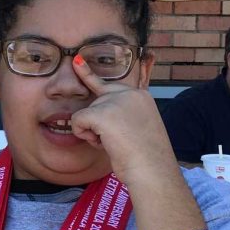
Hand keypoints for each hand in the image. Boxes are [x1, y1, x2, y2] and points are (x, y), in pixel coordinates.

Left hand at [69, 55, 178, 186]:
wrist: (152, 169)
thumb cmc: (145, 158)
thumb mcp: (139, 129)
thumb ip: (124, 116)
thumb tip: (100, 117)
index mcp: (141, 96)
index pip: (114, 82)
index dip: (90, 75)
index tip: (77, 60)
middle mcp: (130, 93)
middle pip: (96, 100)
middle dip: (96, 120)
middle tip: (115, 139)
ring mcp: (116, 101)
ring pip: (86, 112)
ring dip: (93, 132)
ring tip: (114, 143)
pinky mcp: (102, 113)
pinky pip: (78, 120)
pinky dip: (84, 134)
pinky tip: (103, 143)